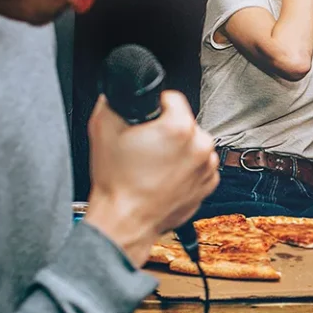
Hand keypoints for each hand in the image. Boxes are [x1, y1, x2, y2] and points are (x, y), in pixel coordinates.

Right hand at [83, 91, 219, 265]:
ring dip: (178, 150)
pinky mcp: (209, 185)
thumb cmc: (117, 180)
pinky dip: (185, 168)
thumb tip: (121, 92)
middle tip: (145, 147)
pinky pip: (198, 166)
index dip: (155, 105)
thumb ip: (115, 100)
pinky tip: (164, 177)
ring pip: (193, 144)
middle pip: (184, 122)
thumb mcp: (103, 127)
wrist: (125, 220)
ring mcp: (207, 167)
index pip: (172, 98)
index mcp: (180, 127)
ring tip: (153, 165)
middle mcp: (201, 146)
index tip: (145, 120)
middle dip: (166, 129)